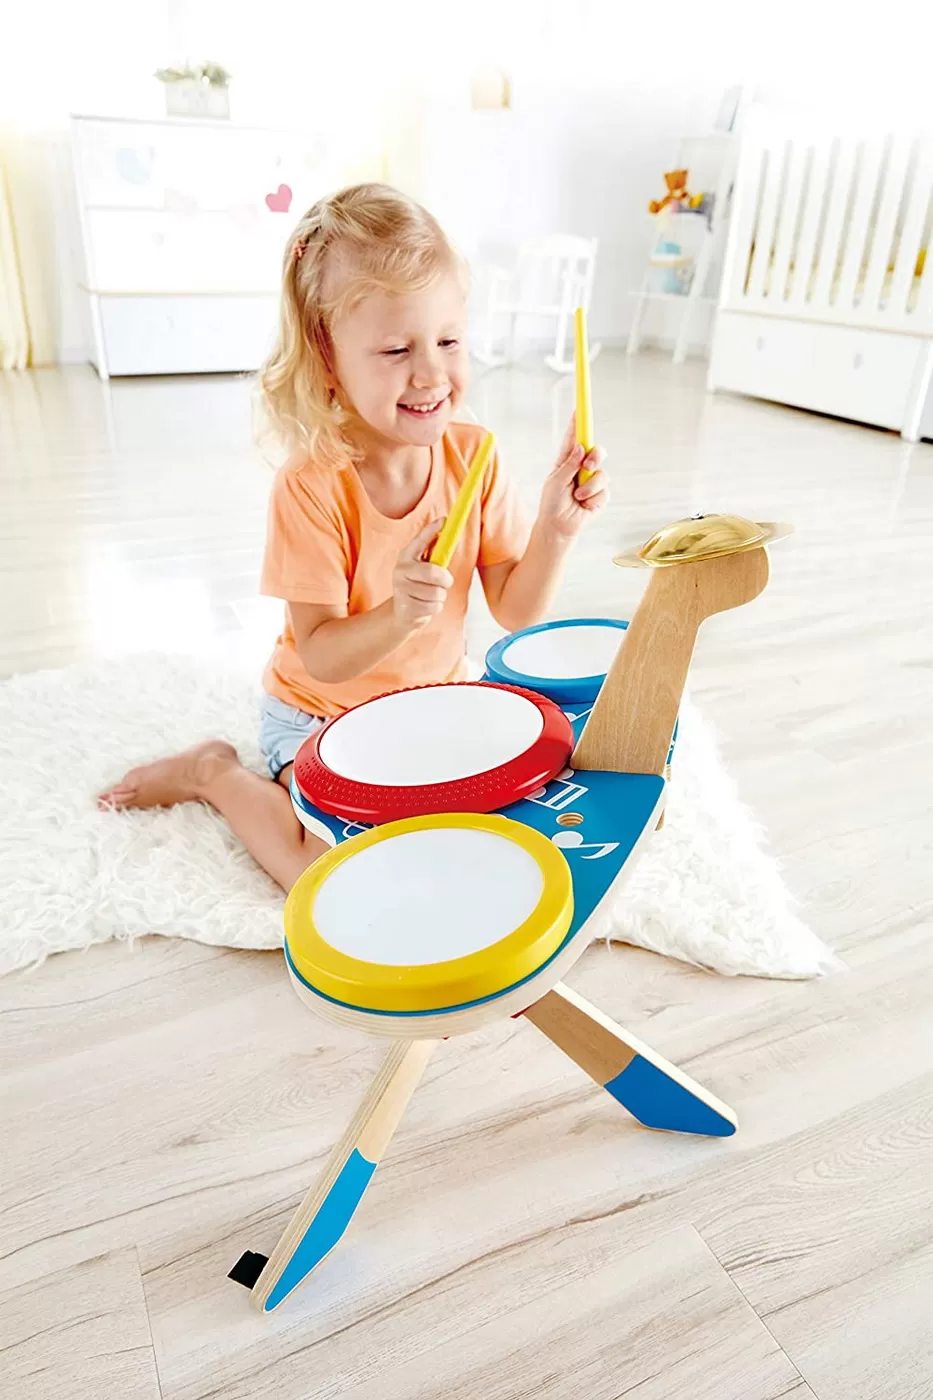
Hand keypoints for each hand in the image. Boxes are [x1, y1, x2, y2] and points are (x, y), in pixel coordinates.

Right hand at [392, 521, 453, 630]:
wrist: (402, 613)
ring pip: (437, 593)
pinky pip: (434, 607)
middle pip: (433, 573)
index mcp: (406, 557)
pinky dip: (435, 608)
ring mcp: (401, 590)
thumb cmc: (418, 586)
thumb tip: (446, 527)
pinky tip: (424, 606)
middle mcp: (400, 571)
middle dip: (445, 580)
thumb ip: (434, 550)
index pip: (419, 541)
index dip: (431, 531)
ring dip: (440, 596)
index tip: (444, 521)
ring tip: (430, 596)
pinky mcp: (406, 608)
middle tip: (445, 582)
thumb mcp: (424, 567)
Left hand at [537, 414, 608, 538]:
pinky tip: (583, 505)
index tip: (580, 408)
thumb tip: (580, 448)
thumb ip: (568, 465)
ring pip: (602, 473)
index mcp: (567, 460)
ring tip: (577, 496)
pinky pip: (604, 491)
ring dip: (589, 486)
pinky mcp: (601, 495)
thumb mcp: (555, 482)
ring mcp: (593, 481)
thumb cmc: (551, 503)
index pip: (574, 438)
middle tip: (588, 464)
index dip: (578, 423)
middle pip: (597, 451)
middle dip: (596, 456)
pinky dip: (592, 499)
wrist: (558, 527)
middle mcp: (582, 467)